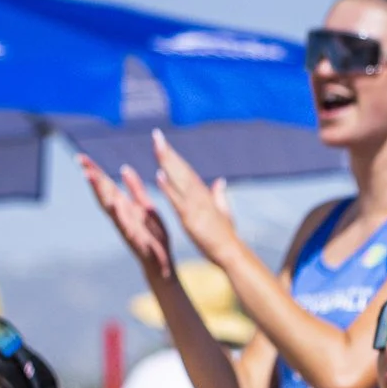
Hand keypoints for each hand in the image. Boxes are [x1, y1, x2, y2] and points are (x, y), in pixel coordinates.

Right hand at [77, 154, 174, 279]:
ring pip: (108, 205)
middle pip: (103, 192)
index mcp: (124, 206)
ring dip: (98, 191)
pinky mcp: (133, 237)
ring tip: (89, 175)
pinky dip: (117, 214)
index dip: (95, 170)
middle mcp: (120, 214)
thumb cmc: (153, 236)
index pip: (106, 185)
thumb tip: (124, 169)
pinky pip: (123, 224)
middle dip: (92, 175)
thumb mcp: (145, 207)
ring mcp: (124, 226)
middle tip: (79, 159)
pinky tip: (112, 203)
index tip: (81, 157)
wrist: (161, 263)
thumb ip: (135, 189)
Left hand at [149, 131, 241, 263]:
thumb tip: (219, 181)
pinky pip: (177, 201)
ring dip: (167, 163)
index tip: (163, 143)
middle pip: (181, 170)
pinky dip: (168, 188)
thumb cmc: (226, 236)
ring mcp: (195, 206)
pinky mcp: (191, 219)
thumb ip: (219, 195)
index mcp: (204, 194)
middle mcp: (199, 196)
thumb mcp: (223, 213)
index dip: (174, 156)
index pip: (186, 171)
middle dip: (168, 152)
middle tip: (156, 135)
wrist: (231, 252)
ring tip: (156, 146)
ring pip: (179, 180)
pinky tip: (159, 176)